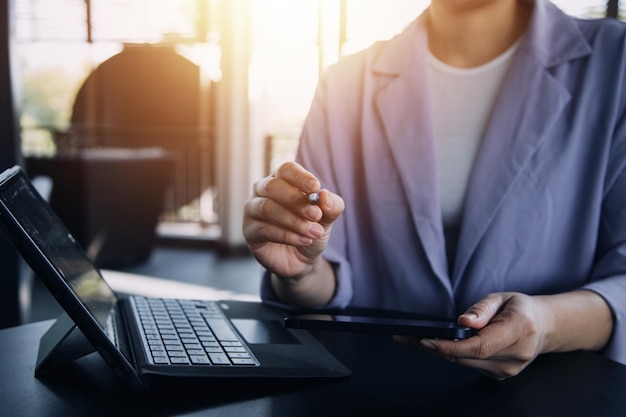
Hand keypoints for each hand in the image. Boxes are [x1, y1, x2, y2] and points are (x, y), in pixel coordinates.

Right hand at [242, 161, 343, 278]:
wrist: (302, 258)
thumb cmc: (311, 228)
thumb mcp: (327, 217)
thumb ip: (331, 205)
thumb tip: (324, 196)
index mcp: (282, 180)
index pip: (286, 170)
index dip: (299, 177)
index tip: (315, 187)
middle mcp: (263, 190)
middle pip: (272, 186)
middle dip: (296, 201)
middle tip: (316, 215)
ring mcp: (253, 210)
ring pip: (266, 207)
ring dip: (293, 221)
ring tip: (314, 232)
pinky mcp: (249, 231)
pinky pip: (264, 229)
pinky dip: (287, 236)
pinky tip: (304, 240)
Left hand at [397, 293, 548, 379]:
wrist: (544, 328)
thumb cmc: (521, 310)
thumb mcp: (502, 298)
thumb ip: (482, 309)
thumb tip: (463, 322)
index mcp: (518, 331)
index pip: (479, 347)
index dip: (450, 347)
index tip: (426, 340)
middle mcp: (514, 356)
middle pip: (466, 358)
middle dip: (434, 348)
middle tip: (407, 338)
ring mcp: (508, 370)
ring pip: (465, 364)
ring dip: (438, 352)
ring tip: (414, 340)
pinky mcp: (501, 375)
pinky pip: (470, 366)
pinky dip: (452, 356)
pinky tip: (436, 346)